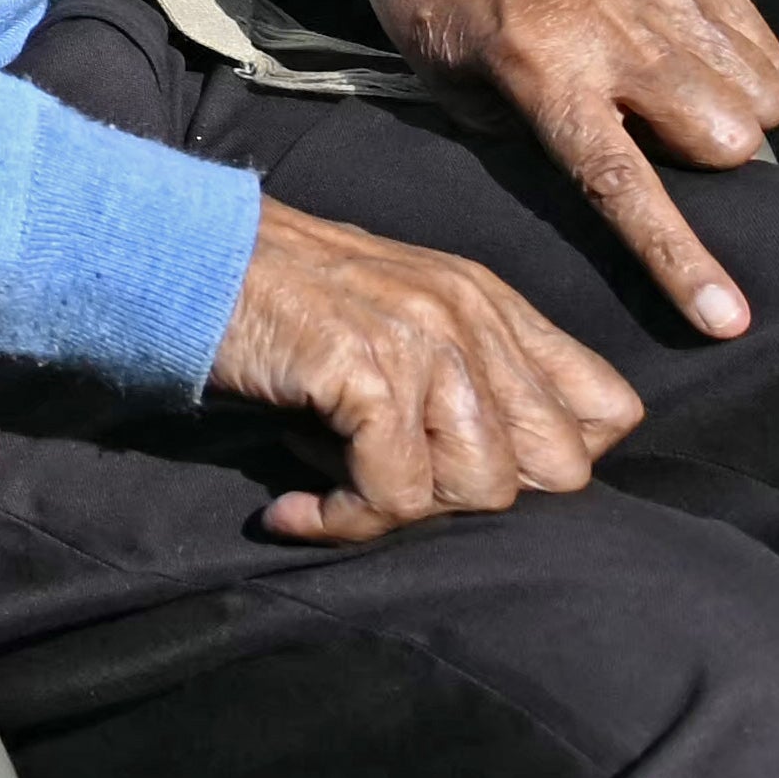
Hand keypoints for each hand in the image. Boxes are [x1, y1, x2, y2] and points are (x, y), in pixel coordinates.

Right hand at [210, 196, 645, 540]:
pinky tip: (295, 509)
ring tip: (335, 488)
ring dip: (405, 512)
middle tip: (394, 486)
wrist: (170, 255)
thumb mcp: (390, 316)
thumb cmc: (266, 297)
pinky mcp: (369, 372)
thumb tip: (498, 472)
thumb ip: (459, 370)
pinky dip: (342, 522)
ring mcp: (425, 340)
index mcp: (488, 302)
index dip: (549, 463)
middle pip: (558, 467)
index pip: (608, 411)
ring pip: (483, 490)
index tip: (461, 470)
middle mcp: (471, 315)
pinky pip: (395, 496)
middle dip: (475, 498)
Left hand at [340, 0, 778, 340]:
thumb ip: (538, 148)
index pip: (622, 182)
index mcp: (540, 69)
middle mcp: (610, 28)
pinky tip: (689, 59)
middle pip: (727, 138)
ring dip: (734, 113)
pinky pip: (764, 45)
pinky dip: (746, 68)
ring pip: (762, 95)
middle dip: (709, 159)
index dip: (679, 258)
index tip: (726, 318)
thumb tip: (624, 202)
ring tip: (666, 93)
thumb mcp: (456, 91)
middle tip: (651, 134)